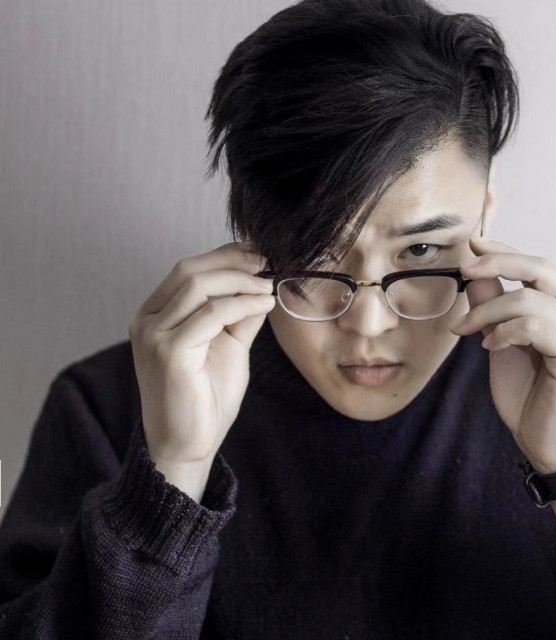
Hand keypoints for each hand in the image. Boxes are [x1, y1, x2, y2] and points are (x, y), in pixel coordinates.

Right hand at [128, 241, 275, 466]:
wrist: (189, 444)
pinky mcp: (167, 351)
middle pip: (190, 270)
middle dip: (233, 261)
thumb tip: (264, 282)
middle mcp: (147, 320)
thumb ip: (240, 313)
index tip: (258, 250)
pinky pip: (211, 314)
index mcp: (156, 314)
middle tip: (268, 261)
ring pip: (198, 286)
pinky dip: (242, 303)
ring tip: (269, 284)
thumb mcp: (229, 344)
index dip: (225, 254)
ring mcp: (152, 335)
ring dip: (240, 280)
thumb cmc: (206, 397)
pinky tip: (265, 303)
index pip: (188, 269)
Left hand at [449, 237, 555, 473]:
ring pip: (530, 298)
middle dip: (498, 262)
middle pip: (541, 267)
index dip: (505, 251)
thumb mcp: (502, 341)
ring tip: (468, 331)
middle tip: (464, 269)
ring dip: (488, 312)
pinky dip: (504, 332)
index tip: (473, 244)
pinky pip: (533, 325)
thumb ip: (494, 305)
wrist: (551, 445)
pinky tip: (490, 347)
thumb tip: (475, 270)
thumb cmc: (531, 394)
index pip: (539, 266)